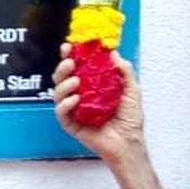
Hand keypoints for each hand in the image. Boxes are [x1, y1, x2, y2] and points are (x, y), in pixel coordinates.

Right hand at [52, 46, 145, 165]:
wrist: (129, 142)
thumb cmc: (130, 120)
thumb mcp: (132, 90)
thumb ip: (124, 71)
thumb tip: (114, 53)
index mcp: (91, 86)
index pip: (77, 68)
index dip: (70, 56)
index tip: (70, 46)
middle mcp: (79, 96)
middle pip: (62, 78)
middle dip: (62, 68)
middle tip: (70, 62)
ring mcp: (73, 110)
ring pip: (58, 93)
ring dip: (63, 84)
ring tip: (75, 81)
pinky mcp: (71, 124)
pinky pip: (61, 113)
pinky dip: (65, 104)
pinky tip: (75, 100)